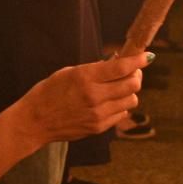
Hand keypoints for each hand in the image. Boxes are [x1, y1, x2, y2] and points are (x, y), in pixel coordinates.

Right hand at [17, 53, 147, 144]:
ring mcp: (98, 114)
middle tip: (132, 71)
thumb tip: (117, 62)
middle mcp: (94, 95)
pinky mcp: (99, 127)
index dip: (138, 60)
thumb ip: (94, 69)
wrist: (35, 121)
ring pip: (131, 100)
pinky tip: (109, 102)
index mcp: (85, 77)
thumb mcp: (69, 72)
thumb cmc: (49, 92)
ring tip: (119, 88)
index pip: (121, 67)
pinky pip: (121, 114)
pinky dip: (120, 106)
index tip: (147, 56)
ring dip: (129, 92)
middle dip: (136, 75)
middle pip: (132, 84)